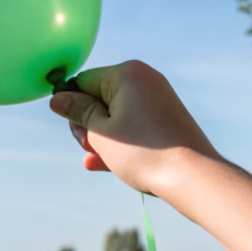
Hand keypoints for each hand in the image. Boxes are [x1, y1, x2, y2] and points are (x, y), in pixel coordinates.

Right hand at [49, 60, 220, 196]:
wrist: (193, 177)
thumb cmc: (144, 152)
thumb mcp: (100, 132)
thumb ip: (78, 111)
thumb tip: (58, 98)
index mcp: (127, 73)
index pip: (84, 81)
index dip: (72, 105)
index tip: (70, 126)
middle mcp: (145, 79)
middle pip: (100, 97)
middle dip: (88, 124)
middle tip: (87, 146)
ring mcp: (158, 99)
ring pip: (116, 115)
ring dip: (101, 137)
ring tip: (96, 159)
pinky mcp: (166, 119)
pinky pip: (134, 125)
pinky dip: (120, 140)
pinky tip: (102, 163)